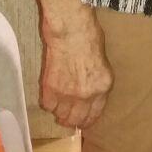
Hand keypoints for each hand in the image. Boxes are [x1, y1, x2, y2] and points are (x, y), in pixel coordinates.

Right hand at [40, 13, 112, 128]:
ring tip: (60, 106)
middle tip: (69, 116)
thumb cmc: (90, 36)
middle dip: (73, 120)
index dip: (88, 120)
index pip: (95, 114)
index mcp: (103, 87)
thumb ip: (97, 81)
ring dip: (60, 112)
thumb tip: (90, 91)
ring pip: (61, 115)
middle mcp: (86, 95)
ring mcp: (67, 94)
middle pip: (77, 119)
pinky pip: (48, 105)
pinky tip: (52, 96)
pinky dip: (49, 103)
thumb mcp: (103, 61)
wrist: (71, 29)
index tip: (83, 121)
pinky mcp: (50, 90)